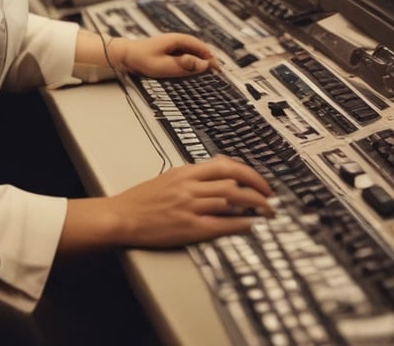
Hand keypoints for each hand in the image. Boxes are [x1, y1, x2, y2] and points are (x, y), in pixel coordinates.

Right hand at [107, 156, 274, 247]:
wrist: (122, 217)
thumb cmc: (141, 200)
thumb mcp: (168, 177)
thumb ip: (192, 175)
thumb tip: (216, 172)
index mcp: (185, 172)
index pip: (225, 166)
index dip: (248, 173)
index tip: (260, 181)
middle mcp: (190, 187)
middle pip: (233, 183)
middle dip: (258, 190)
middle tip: (270, 197)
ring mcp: (190, 207)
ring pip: (231, 201)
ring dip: (254, 206)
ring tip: (267, 212)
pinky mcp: (189, 228)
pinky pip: (221, 224)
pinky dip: (239, 223)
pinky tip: (250, 225)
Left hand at [110, 33, 220, 77]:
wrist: (124, 55)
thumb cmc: (142, 59)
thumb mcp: (165, 65)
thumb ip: (185, 65)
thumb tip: (204, 64)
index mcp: (178, 40)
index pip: (201, 48)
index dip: (211, 58)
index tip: (218, 70)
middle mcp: (177, 40)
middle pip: (198, 50)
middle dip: (207, 61)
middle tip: (216, 75)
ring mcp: (172, 45)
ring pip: (191, 54)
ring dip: (199, 63)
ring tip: (207, 76)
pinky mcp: (168, 52)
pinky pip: (183, 57)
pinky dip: (190, 64)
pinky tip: (192, 74)